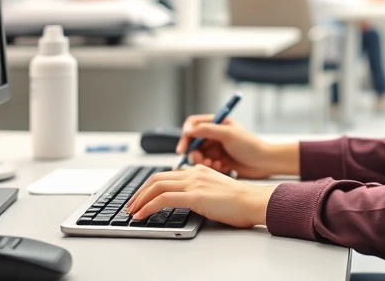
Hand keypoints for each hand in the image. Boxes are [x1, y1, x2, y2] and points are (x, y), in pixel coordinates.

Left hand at [125, 165, 276, 227]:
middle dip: (140, 192)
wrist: (253, 201)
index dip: (150, 186)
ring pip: (156, 186)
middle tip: (131, 205)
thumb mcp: (215, 191)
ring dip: (140, 199)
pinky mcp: (194, 196)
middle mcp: (193, 173)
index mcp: (198, 171)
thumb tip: (188, 200)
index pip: (166, 175)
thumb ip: (200, 190)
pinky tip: (142, 215)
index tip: (141, 197)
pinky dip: (148, 206)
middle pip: (157, 178)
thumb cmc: (240, 201)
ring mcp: (193, 183)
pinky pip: (163, 199)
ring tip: (132, 211)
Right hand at [176, 114, 275, 178]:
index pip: (193, 125)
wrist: (264, 162)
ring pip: (199, 155)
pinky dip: (212, 167)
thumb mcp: (228, 134)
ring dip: (203, 161)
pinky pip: (207, 165)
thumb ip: (207, 130)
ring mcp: (217, 148)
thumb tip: (188, 130)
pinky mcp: (219, 160)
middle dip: (195, 153)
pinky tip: (222, 167)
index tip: (183, 148)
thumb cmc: (250, 145)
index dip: (186, 135)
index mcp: (217, 123)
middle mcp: (215, 134)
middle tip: (199, 161)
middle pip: (193, 142)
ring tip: (214, 164)